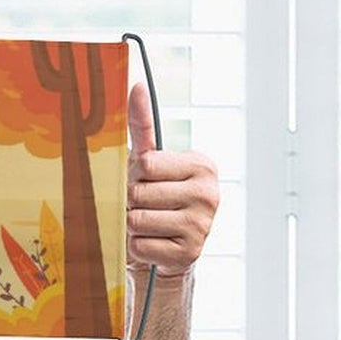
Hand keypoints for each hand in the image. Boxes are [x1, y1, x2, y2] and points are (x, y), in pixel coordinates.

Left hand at [126, 83, 218, 275]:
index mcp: (202, 165)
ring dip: (133, 227)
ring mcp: (202, 225)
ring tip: (149, 226)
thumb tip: (135, 87)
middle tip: (145, 208)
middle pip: (139, 194)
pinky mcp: (189, 253)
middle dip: (132, 203)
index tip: (148, 182)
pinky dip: (138, 248)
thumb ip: (142, 127)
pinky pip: (141, 246)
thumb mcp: (150, 163)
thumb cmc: (156, 199)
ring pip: (137, 221)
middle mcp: (208, 193)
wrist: (170, 250)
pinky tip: (153, 244)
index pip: (147, 164)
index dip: (136, 176)